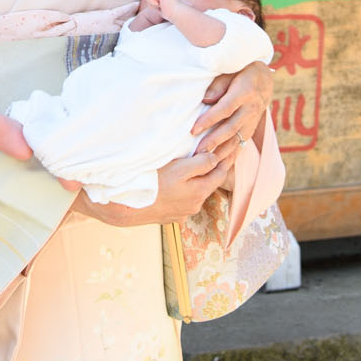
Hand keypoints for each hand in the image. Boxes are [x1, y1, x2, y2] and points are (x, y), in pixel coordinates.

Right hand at [77, 150, 228, 226]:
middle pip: (210, 183)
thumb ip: (201, 164)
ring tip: (202, 164)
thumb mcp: (179, 169)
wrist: (127, 207)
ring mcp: (182, 212)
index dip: (227, 157)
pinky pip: (184, 200)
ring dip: (201, 179)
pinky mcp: (171, 215)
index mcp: (199, 193)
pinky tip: (181, 182)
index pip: (221, 173)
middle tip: (222, 150)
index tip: (233, 144)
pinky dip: (187, 189)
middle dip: (216, 167)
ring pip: (197, 192)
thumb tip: (216, 158)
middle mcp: (194, 205)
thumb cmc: (152, 183)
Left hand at [192, 60, 272, 165]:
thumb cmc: (241, 71)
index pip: (225, 109)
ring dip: (222, 152)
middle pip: (230, 128)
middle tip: (197, 151)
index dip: (209, 120)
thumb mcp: (230, 71)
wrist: (264, 78)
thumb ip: (218, 85)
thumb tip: (205, 100)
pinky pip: (241, 144)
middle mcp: (250, 109)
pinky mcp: (252, 128)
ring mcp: (253, 120)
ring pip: (237, 139)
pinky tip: (220, 165)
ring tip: (206, 162)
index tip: (194, 130)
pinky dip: (231, 155)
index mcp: (244, 93)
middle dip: (213, 141)